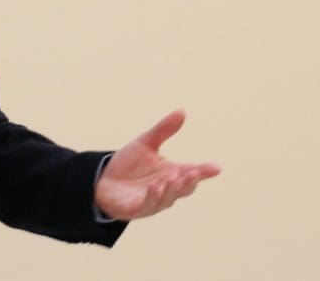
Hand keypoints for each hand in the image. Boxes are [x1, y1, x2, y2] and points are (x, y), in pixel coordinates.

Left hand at [94, 109, 219, 220]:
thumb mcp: (146, 142)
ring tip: (173, 179)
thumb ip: (164, 130)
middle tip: (194, 173)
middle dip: (189, 182)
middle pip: (184, 188)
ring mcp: (153, 201)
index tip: (216, 168)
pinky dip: (153, 196)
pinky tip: (155, 187)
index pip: (193, 174)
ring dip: (171, 189)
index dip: (204, 171)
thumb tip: (182, 111)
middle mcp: (167, 189)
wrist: (103, 179)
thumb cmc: (129, 164)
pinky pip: (148, 203)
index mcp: (173, 174)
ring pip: (168, 198)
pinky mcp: (137, 208)